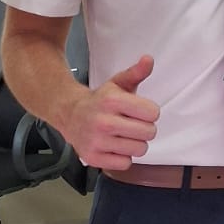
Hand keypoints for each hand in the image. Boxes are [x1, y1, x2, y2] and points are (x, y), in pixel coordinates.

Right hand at [60, 55, 160, 169]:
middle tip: (131, 124)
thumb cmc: (100, 100)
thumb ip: (136, 73)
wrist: (69, 114)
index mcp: (112, 100)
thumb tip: (148, 59)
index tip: (139, 111)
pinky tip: (114, 146)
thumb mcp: (118, 83)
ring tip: (123, 135)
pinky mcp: (93, 158)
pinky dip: (123, 157)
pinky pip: (125, 164)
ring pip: (139, 150)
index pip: (153, 113)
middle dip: (145, 129)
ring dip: (135, 144)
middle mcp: (103, 121)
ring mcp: (97, 141)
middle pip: (149, 133)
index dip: (150, 112)